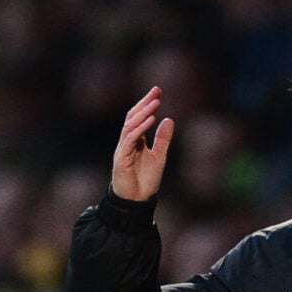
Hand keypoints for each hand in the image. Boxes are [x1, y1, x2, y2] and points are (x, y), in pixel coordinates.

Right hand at [111, 86, 174, 200]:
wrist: (137, 201)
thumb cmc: (146, 181)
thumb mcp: (159, 156)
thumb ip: (163, 139)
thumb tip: (169, 119)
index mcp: (135, 140)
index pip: (139, 117)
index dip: (147, 103)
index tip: (158, 91)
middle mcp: (126, 142)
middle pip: (133, 117)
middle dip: (144, 102)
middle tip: (156, 90)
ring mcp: (122, 149)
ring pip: (130, 125)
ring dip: (144, 112)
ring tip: (156, 102)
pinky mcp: (122, 158)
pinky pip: (130, 139)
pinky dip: (141, 128)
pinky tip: (151, 120)